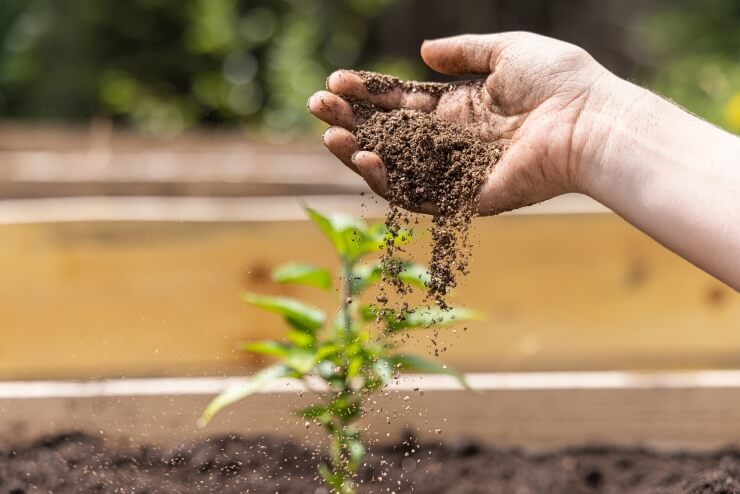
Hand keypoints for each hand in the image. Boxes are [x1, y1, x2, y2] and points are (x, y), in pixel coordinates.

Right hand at [308, 32, 621, 213]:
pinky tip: (363, 158)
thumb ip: (464, 51)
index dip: (369, 93)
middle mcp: (453, 141)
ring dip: (358, 152)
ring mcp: (456, 172)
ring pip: (395, 166)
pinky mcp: (463, 199)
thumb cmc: (560, 81)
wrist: (590, 120)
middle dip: (352, 118)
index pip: (403, 102)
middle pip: (390, 133)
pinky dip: (387, 180)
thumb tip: (422, 51)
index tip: (337, 82)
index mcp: (461, 108)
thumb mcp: (507, 51)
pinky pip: (416, 195)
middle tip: (316, 105)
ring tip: (330, 134)